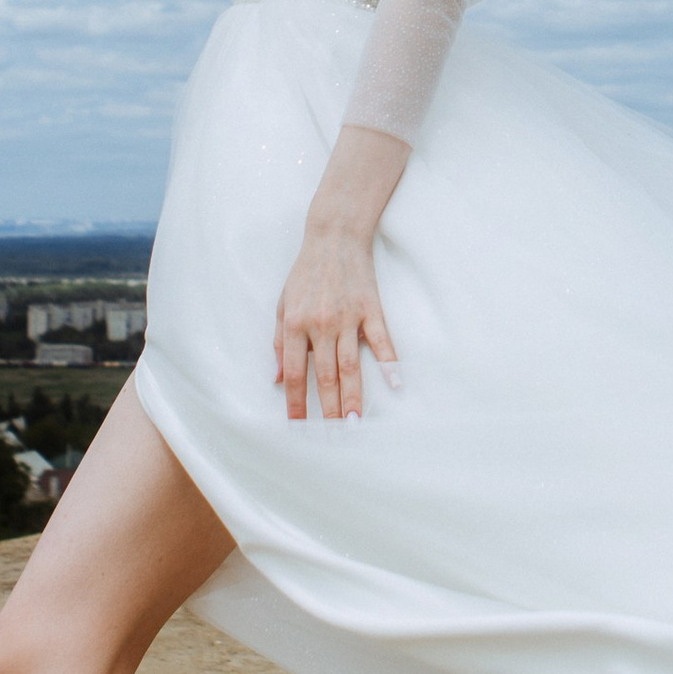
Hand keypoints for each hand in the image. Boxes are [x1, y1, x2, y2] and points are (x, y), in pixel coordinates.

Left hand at [274, 220, 400, 421]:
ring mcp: (348, 317)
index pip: (294, 373)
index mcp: (295, 324)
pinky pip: (381, 341)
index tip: (298, 426)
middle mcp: (321, 324)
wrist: (334, 237)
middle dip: (327, 409)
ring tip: (354, 422)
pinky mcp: (371, 309)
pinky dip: (389, 362)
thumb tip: (276, 378)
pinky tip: (396, 384)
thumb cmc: (305, 273)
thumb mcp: (283, 304)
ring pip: (350, 365)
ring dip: (353, 396)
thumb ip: (278, 342)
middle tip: (332, 436)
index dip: (295, 402)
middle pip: (325, 375)